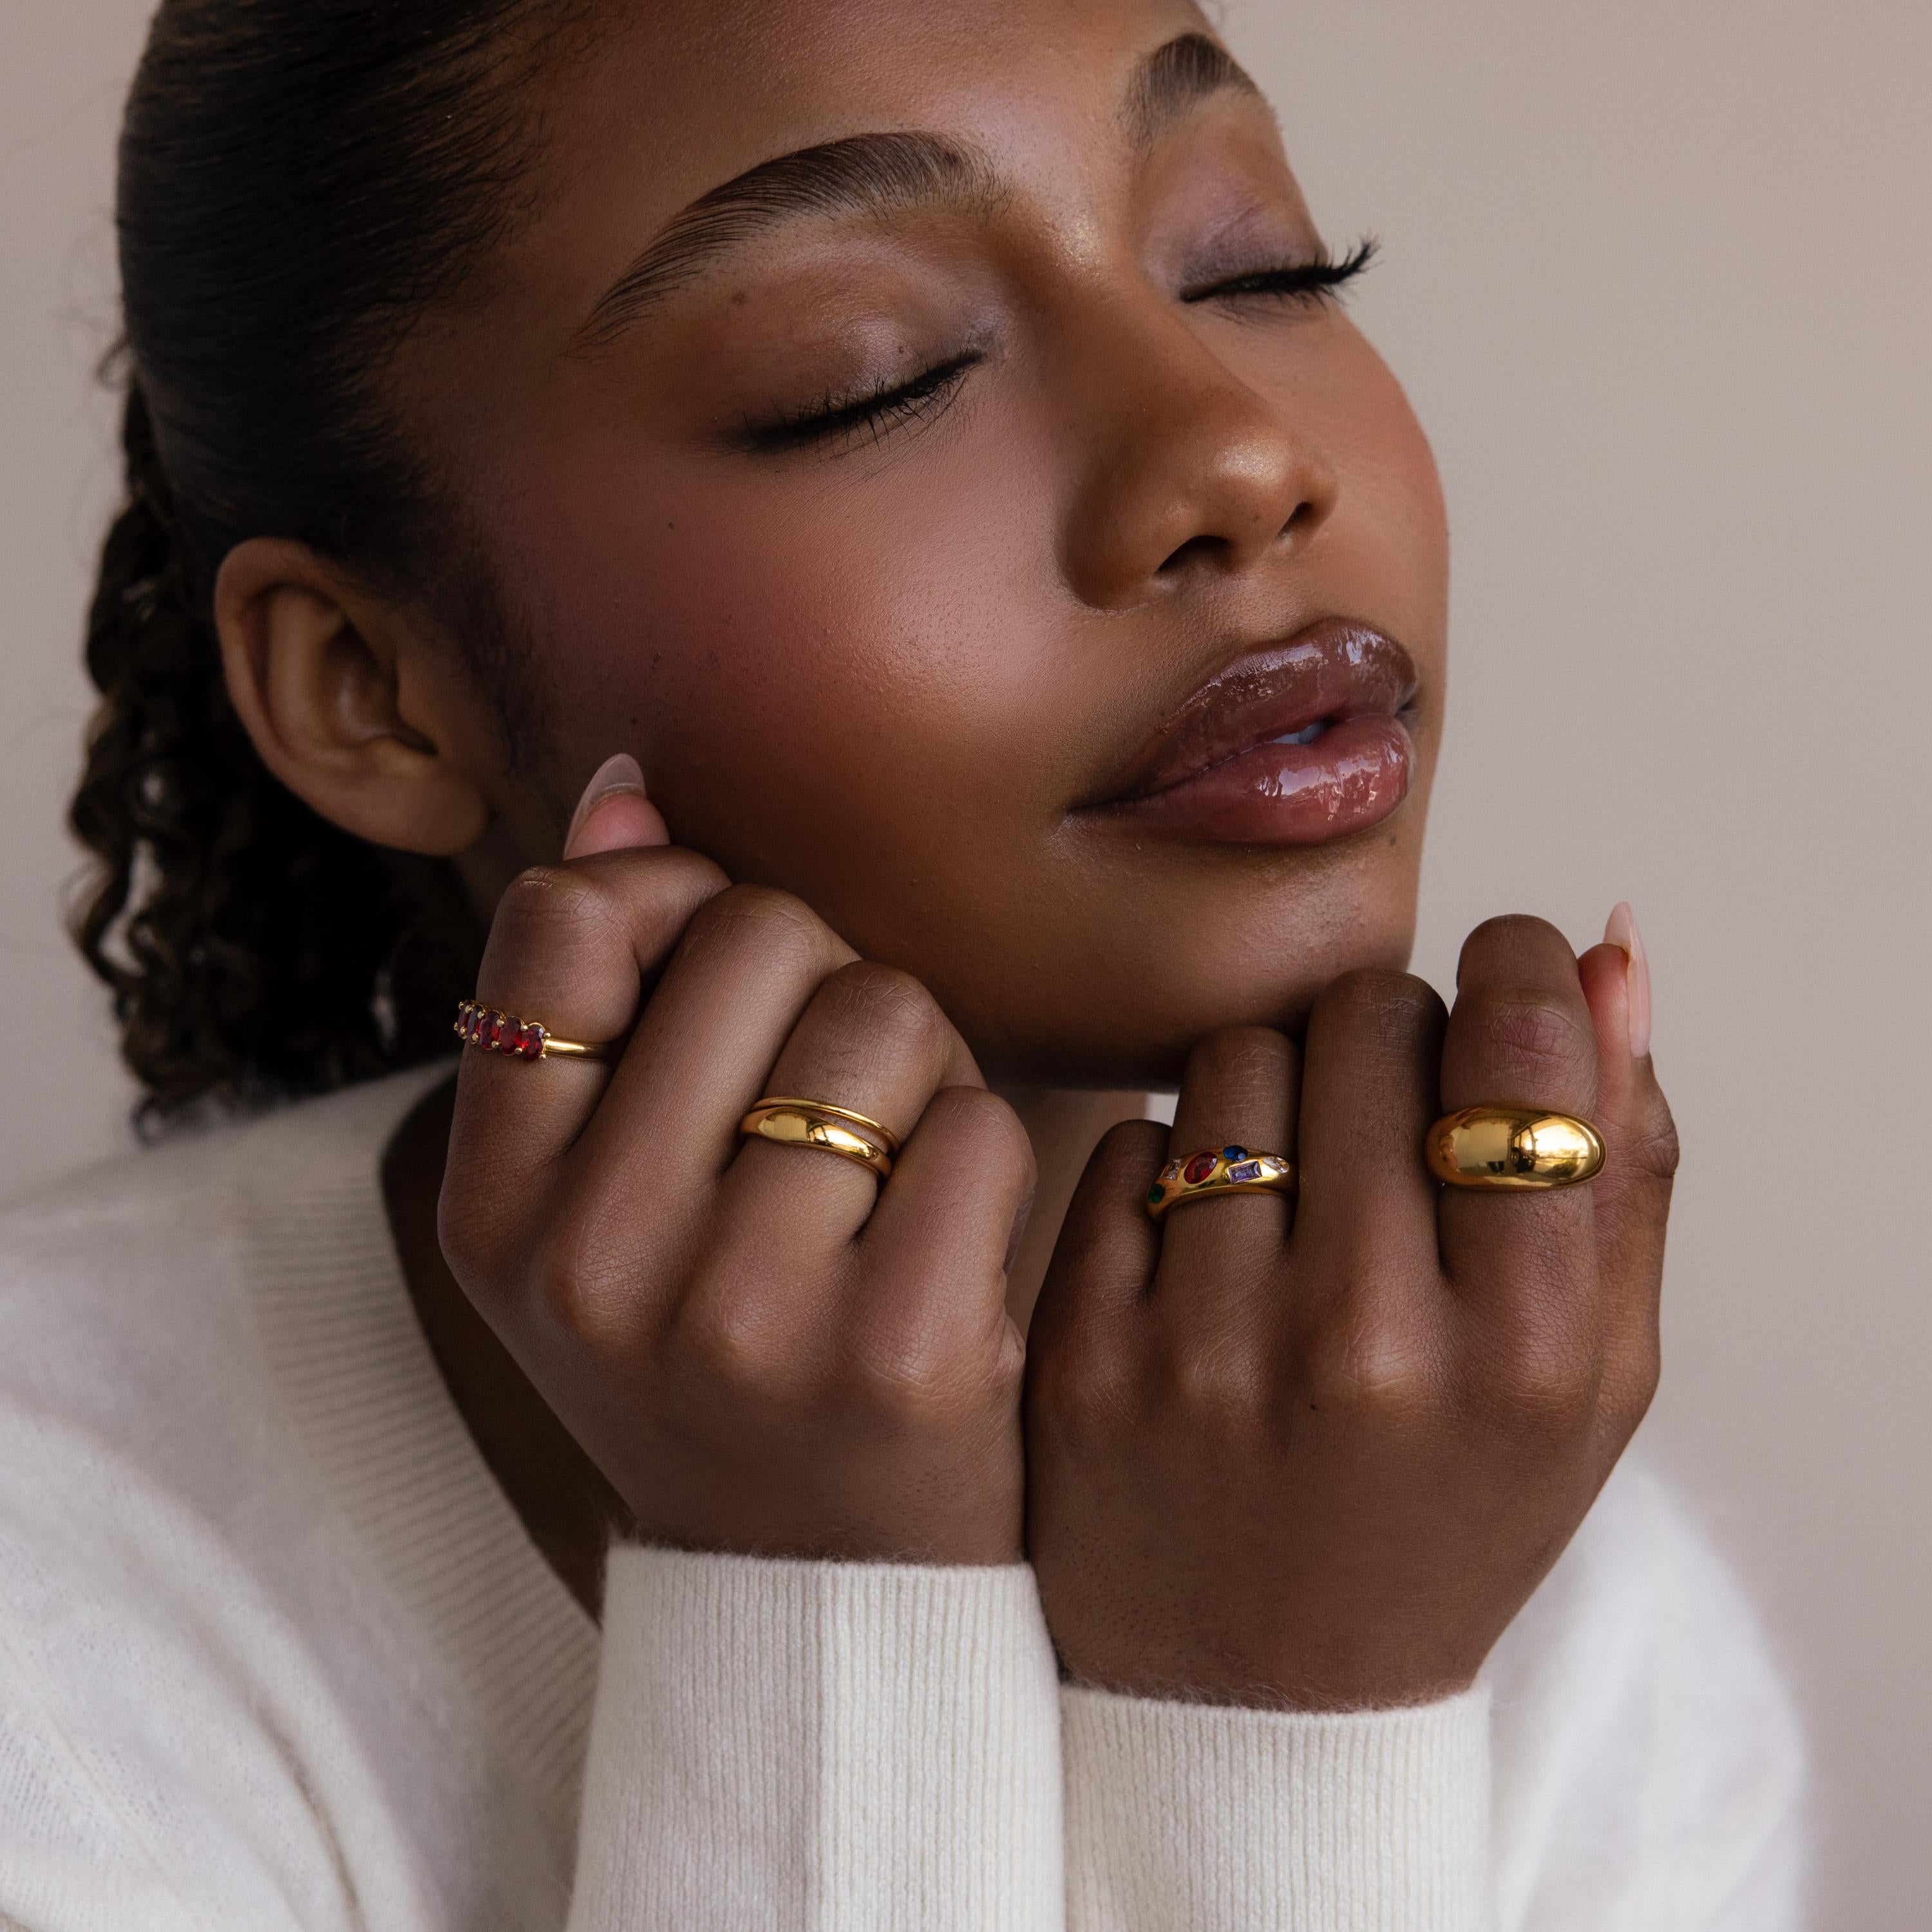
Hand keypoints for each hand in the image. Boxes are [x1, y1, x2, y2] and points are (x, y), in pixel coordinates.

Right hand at [438, 769, 1033, 1564]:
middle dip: (821, 983)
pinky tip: (951, 1242)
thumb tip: (626, 785)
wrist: (818, 1591)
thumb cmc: (716, 1352)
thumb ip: (601, 995)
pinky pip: (984, 1122)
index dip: (669, 899)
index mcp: (496, 1205)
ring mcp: (741, 1311)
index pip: (565, 917)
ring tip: (890, 1168)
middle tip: (828, 1101)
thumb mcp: (602, 1203)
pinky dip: (989, 1153)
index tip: (727, 979)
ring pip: (886, 1008)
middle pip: (754, 931)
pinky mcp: (899, 1353)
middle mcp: (592, 1257)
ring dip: (921, 1064)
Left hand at [1024, 912, 1675, 1707]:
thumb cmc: (1447, 1512)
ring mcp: (1203, 1348)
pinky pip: (1129, 1138)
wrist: (1255, 1696)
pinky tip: (1206, 1249)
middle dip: (1391, 1034)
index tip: (1497, 990)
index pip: (1518, 1048)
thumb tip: (1601, 950)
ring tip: (1297, 1186)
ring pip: (1234, 1054)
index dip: (1513, 975)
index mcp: (1522, 1352)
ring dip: (1276, 1084)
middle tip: (1392, 1115)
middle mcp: (1361, 1344)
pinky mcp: (1079, 1352)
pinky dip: (1175, 1164)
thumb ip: (1619, 1161)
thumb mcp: (1589, 1375)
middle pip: (1365, 1017)